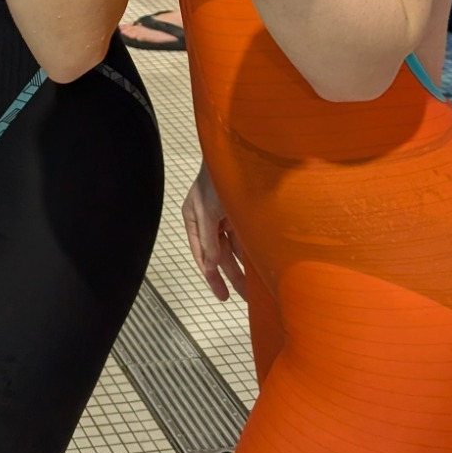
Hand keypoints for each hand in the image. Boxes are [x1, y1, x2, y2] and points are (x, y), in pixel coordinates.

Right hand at [182, 165, 248, 302]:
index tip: (222, 295)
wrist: (237, 155)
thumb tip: (210, 266)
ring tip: (253, 288)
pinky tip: (258, 265)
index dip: (211, 276)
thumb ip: (208, 242)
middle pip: (219, 254)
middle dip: (231, 276)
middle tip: (242, 297)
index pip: (201, 254)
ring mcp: (225, 216)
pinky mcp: (241, 213)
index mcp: (194, 219)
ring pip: (233, 248)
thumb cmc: (216, 179)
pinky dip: (249, 252)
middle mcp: (208, 220)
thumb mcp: (208, 213)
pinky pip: (244, 237)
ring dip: (242, 266)